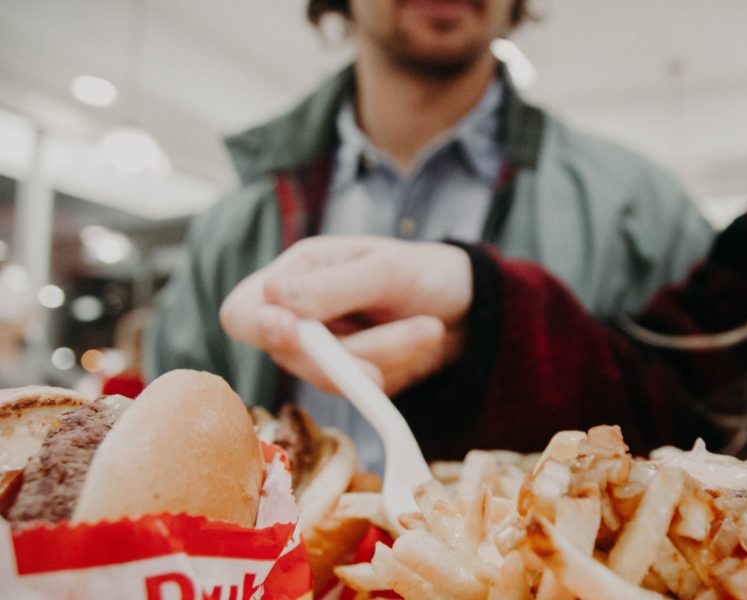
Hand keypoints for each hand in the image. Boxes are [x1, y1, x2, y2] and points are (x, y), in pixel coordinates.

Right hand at [219, 236, 473, 395]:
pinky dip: (396, 368)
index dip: (258, 326)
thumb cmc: (423, 272)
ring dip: (387, 354)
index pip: (243, 311)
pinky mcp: (350, 382)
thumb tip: (273, 296)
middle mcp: (299, 317)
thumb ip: (333, 286)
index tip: (292, 332)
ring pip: (332, 378)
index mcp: (296, 274)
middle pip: (293, 355)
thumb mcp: (387, 269)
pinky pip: (360, 392)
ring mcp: (322, 355)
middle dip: (353, 350)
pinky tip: (422, 341)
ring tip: (431, 328)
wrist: (467, 308)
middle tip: (417, 332)